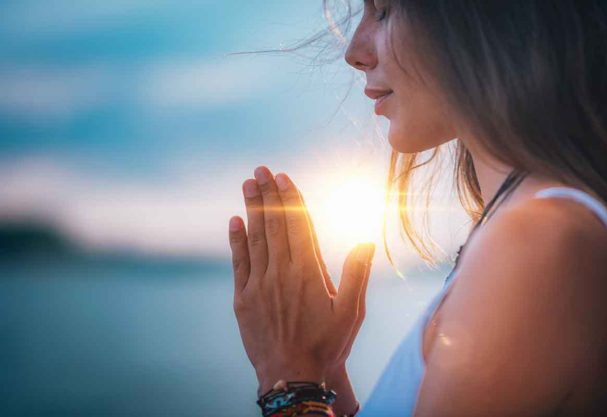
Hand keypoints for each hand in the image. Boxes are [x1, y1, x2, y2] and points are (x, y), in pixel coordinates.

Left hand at [228, 166, 374, 394]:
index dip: (290, 198)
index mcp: (308, 272)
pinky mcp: (243, 298)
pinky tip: (234, 221)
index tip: (283, 177)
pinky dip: (236, 240)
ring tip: (248, 184)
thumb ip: (357, 274)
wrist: (292, 378)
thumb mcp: (351, 312)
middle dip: (268, 194)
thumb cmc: (327, 345)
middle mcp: (282, 272)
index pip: (298, 225)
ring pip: (255, 238)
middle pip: (274, 224)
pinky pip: (239, 262)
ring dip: (251, 209)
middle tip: (260, 170)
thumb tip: (365, 240)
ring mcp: (259, 284)